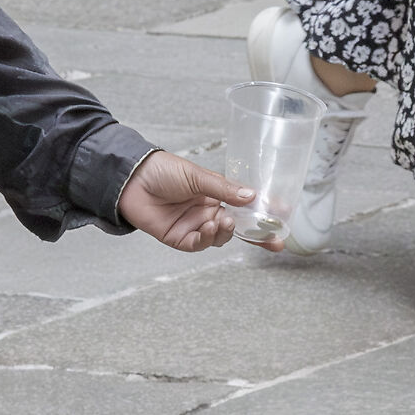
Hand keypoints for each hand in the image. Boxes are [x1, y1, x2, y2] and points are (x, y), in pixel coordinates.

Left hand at [117, 151, 256, 251]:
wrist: (131, 178)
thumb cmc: (163, 170)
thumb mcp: (197, 175)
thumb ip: (224, 189)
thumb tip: (251, 196)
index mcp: (215, 195)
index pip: (244, 209)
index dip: (263, 217)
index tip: (283, 221)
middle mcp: (208, 212)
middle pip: (237, 229)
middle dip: (255, 235)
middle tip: (270, 237)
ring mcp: (195, 226)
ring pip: (220, 238)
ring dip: (225, 232)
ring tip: (221, 221)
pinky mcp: (179, 238)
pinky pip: (199, 244)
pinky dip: (206, 238)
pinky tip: (206, 227)